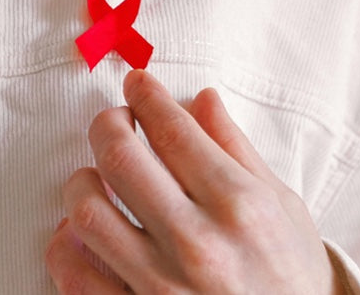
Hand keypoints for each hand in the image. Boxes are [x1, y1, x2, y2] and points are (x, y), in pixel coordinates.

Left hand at [45, 70, 345, 293]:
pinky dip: (67, 247)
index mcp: (239, 204)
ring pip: (88, 213)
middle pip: (122, 158)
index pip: (174, 130)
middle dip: (109, 125)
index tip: (138, 84)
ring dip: (83, 184)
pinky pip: (76, 276)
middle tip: (114, 121)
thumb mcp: (283, 205)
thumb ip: (238, 150)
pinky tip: (83, 232)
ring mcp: (162, 285)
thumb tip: (202, 100)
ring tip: (97, 179)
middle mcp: (198, 242)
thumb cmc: (292, 275)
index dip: (147, 97)